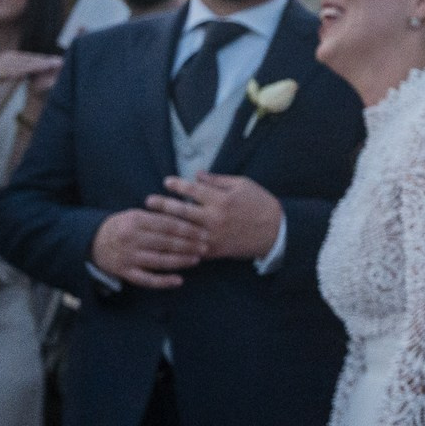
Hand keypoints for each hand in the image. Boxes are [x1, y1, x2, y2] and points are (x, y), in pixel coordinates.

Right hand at [0, 49, 63, 97]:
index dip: (44, 59)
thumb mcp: (3, 72)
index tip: (58, 61)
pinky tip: (29, 73)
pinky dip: (19, 73)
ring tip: (51, 66)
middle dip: (45, 60)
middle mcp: (4, 58)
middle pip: (28, 59)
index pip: (29, 57)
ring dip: (36, 65)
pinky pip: (8, 73)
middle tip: (61, 62)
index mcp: (7, 57)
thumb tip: (30, 72)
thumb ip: (16, 71)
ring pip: (21, 65)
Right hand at [90, 208, 201, 289]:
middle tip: (205, 246)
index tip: (204, 232)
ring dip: (180, 261)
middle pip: (166, 242)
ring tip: (196, 259)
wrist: (92, 241)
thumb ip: (157, 216)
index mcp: (135, 220)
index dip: (188, 229)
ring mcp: (127, 257)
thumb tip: (187, 216)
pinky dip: (163, 281)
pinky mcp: (124, 272)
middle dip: (189, 245)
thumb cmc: (122, 226)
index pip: (167, 225)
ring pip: (159, 261)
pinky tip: (179, 281)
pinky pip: (146, 279)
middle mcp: (131, 238)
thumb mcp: (135, 214)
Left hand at [147, 175, 283, 260]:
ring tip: (152, 221)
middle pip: (182, 211)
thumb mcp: (243, 185)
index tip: (167, 182)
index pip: (193, 190)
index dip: (178, 185)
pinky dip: (178, 245)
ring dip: (165, 225)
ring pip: (183, 231)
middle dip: (163, 205)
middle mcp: (214, 218)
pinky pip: (192, 248)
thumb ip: (218, 180)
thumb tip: (197, 175)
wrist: (276, 232)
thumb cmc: (260, 204)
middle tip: (148, 201)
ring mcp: (213, 236)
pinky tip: (167, 241)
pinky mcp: (215, 250)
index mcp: (221, 200)